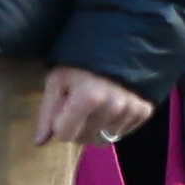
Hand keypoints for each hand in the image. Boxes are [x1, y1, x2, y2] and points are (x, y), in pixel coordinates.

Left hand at [36, 66, 153, 146]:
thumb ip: (47, 111)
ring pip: (105, 139)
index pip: (65, 135)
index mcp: (89, 97)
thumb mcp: (57, 79)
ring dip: (97, 127)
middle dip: (78, 126)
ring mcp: (132, 109)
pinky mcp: (145, 111)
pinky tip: (114, 105)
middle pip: (85, 139)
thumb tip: (39, 142)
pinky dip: (116, 124)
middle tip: (80, 104)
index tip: (65, 106)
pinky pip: (124, 133)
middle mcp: (114, 106)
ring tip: (98, 103)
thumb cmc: (82, 60)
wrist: (120, 41)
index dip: (60, 122)